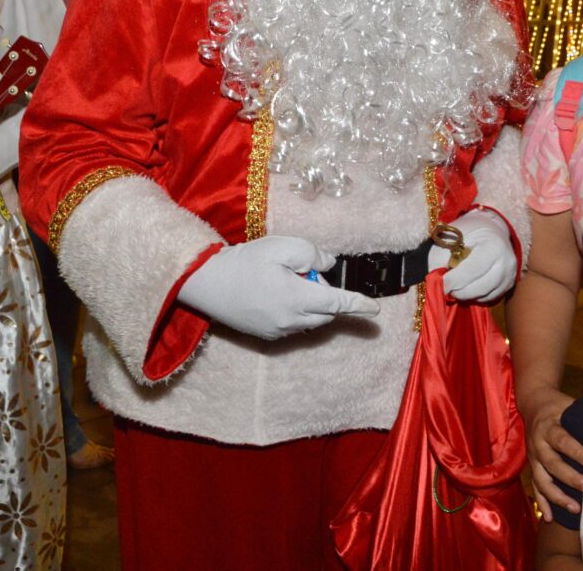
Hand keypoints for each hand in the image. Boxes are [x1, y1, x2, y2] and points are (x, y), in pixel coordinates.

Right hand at [177, 235, 379, 339]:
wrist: (206, 283)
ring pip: (310, 320)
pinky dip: (296, 312)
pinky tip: (275, 294)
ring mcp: (278, 331)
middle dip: (325, 294)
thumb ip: (311, 254)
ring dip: (310, 303)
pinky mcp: (266, 335)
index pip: (338, 303)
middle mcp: (292, 321)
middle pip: (326, 312)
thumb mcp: (282, 247)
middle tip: (302, 272)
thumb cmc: (245, 262)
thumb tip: (329, 265)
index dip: (359, 305)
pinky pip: (294, 325)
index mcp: (298, 299)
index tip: (376, 310)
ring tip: (285, 281)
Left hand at [431, 209, 518, 302]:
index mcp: (493, 246)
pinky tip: (467, 286)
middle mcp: (506, 262)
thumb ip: (441, 259)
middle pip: (479, 288)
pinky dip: (475, 296)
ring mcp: (510, 275)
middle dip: (458, 290)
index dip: (453, 280)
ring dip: (465, 295)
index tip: (440, 285)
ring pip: (483, 296)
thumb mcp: (450, 238)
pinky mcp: (509, 285)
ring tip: (455, 285)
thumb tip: (436, 282)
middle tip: (446, 287)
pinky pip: (488, 298)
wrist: (490, 229)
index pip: (472, 270)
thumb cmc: (468, 232)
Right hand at [522, 387, 582, 520]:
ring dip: (558, 496)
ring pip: (542, 480)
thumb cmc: (559, 405)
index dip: (576, 451)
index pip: (562, 440)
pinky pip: (536, 487)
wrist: (533, 403)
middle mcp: (538, 444)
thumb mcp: (570, 405)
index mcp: (548, 426)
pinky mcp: (532, 467)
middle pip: (553, 464)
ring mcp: (533, 458)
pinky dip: (542, 503)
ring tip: (576, 509)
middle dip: (572, 479)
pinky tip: (550, 518)